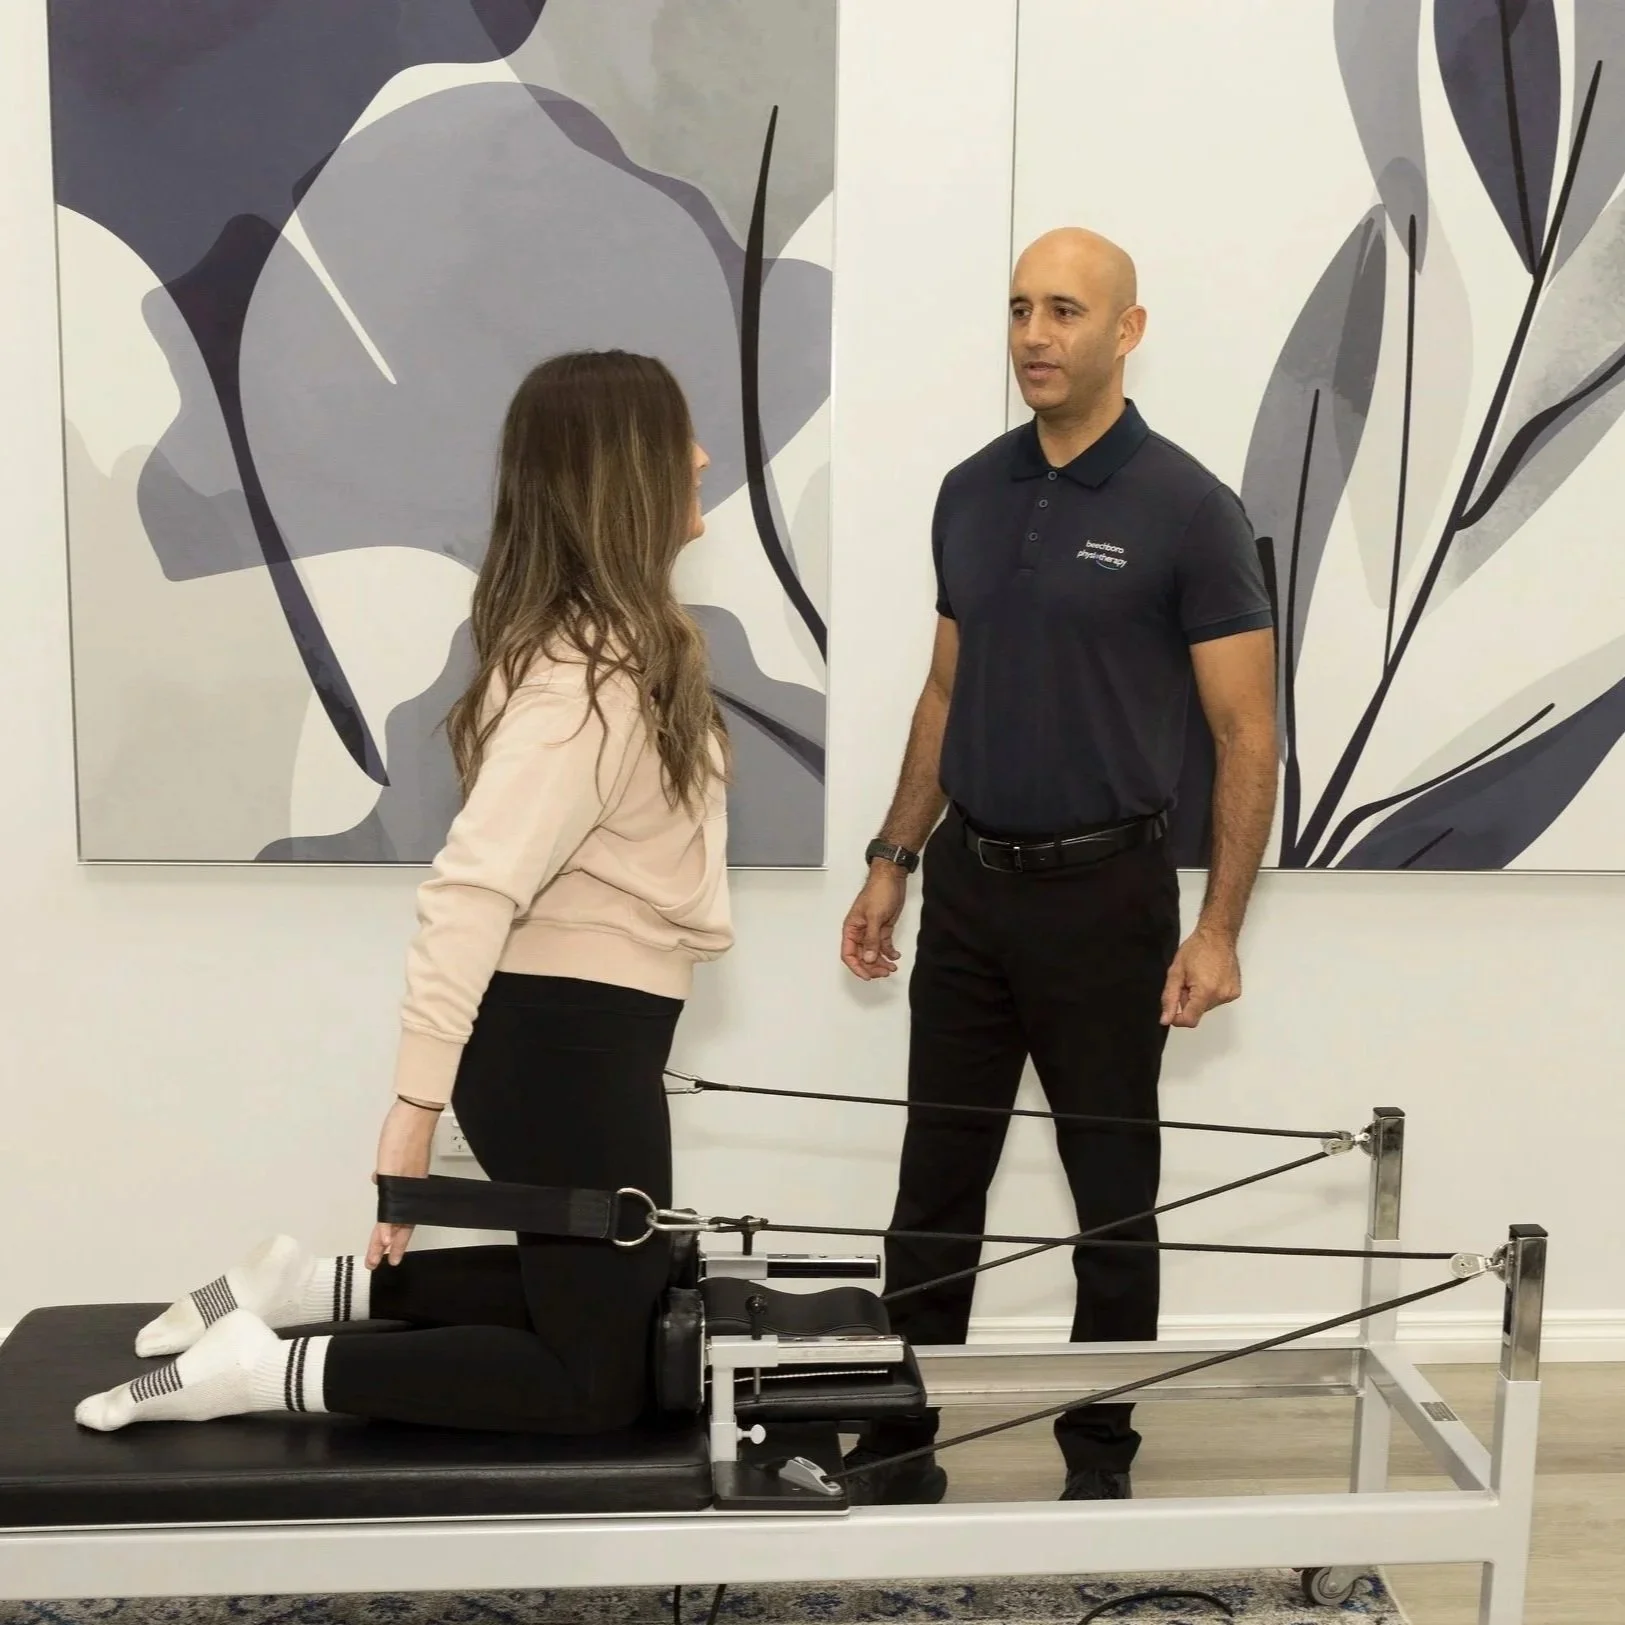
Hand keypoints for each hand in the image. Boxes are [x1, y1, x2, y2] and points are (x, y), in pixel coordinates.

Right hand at [366, 1098, 438, 1267]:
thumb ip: (390, 1170)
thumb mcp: (394, 1155)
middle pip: (398, 1222)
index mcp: (409, 1185)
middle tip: (384, 1265)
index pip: (402, 1216)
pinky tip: (386, 1238)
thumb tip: (378, 1178)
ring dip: (387, 1241)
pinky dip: (388, 1223)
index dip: (398, 1235)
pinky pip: (391, 1204)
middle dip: (390, 1245)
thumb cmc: (405, 1131)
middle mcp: (408, 1187)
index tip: (392, 1253)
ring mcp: (403, 1183)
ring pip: (395, 1218)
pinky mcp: (396, 1176)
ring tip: (381, 1259)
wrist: (415, 1114)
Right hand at [840, 866, 907, 979]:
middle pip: (861, 957)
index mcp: (851, 929)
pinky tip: (896, 956)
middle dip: (872, 967)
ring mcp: (871, 932)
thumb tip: (867, 958)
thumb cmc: (878, 892)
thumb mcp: (874, 917)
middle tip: (884, 972)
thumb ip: (871, 939)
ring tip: (892, 967)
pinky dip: (889, 953)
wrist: (892, 879)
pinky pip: (884, 946)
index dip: (856, 967)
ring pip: (873, 954)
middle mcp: (860, 933)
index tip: (868, 976)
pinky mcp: (883, 929)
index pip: (848, 954)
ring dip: (881, 962)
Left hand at [1160, 926, 1241, 1027]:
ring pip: (1207, 1006)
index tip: (1172, 1010)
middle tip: (1187, 981)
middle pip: (1198, 1011)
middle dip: (1189, 1000)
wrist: (1217, 935)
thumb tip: (1166, 1020)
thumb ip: (1169, 998)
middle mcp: (1221, 996)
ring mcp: (1231, 994)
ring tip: (1199, 977)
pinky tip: (1210, 977)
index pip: (1191, 1020)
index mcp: (1205, 992)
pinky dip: (1211, 993)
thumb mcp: (1175, 972)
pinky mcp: (1236, 992)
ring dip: (1199, 997)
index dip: (1178, 1019)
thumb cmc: (1195, 949)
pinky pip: (1217, 1000)